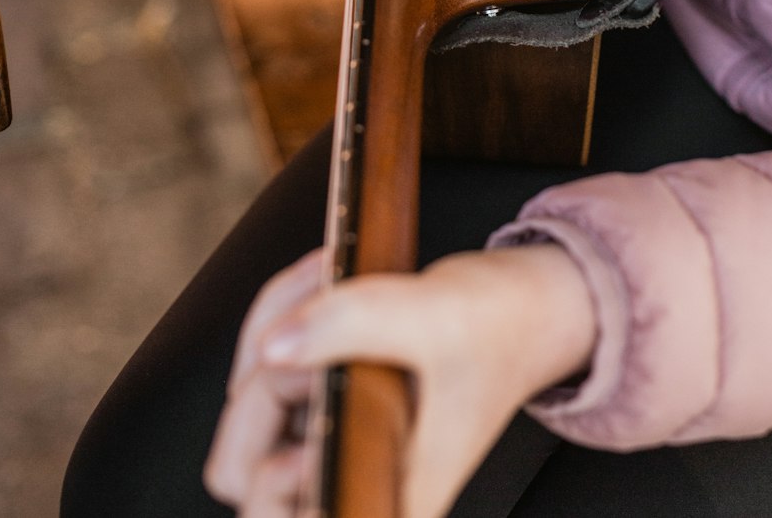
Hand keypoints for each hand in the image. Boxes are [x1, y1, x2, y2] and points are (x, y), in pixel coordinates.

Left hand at [205, 244, 596, 517]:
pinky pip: (267, 359)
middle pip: (240, 469)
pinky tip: (326, 275)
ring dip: (274, 324)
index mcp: (387, 497)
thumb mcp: (432, 315)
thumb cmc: (501, 324)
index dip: (274, 478)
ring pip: (247, 403)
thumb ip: (351, 323)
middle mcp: (351, 477)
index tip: (313, 407)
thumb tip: (270, 350)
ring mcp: (332, 434)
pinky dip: (284, 308)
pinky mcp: (327, 392)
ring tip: (330, 280)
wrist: (532, 299)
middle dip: (266, 381)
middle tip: (318, 326)